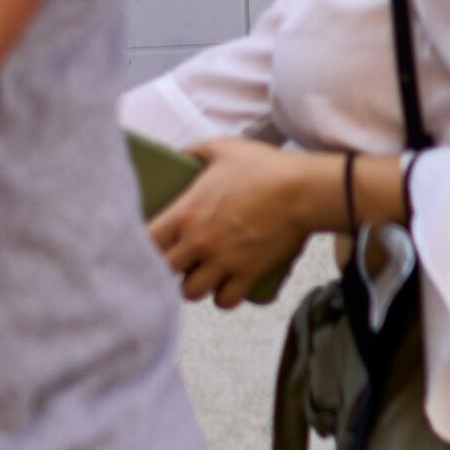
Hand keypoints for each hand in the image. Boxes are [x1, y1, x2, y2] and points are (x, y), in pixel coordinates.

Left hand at [153, 136, 328, 307]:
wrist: (304, 190)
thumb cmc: (265, 167)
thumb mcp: (223, 148)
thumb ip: (194, 151)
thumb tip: (180, 155)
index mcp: (186, 213)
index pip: (145, 242)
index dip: (145, 245)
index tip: (155, 242)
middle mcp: (199, 242)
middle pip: (163, 272)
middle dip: (169, 267)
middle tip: (180, 259)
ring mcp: (223, 261)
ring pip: (190, 292)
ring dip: (194, 285)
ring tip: (203, 275)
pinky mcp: (248, 274)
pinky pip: (225, 300)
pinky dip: (224, 297)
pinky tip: (227, 286)